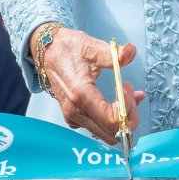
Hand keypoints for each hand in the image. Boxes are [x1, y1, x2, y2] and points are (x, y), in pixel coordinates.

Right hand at [35, 27, 144, 145]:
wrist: (48, 51)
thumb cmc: (68, 48)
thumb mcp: (91, 46)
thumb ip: (113, 53)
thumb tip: (130, 52)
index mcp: (80, 94)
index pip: (112, 120)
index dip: (127, 108)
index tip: (126, 87)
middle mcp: (75, 111)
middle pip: (112, 132)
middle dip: (129, 116)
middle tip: (130, 93)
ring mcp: (73, 117)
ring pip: (106, 133)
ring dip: (122, 119)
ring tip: (125, 95)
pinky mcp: (73, 118)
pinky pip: (97, 128)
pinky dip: (111, 120)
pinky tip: (116, 101)